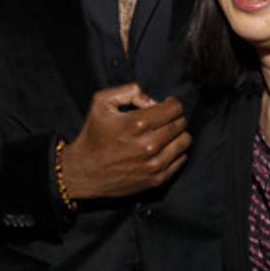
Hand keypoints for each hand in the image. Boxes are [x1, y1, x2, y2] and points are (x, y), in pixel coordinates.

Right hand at [62, 83, 191, 199]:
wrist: (85, 171)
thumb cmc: (93, 135)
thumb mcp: (101, 102)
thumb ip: (128, 91)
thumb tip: (151, 99)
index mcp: (136, 124)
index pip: (174, 108)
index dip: (171, 103)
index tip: (166, 104)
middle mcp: (148, 145)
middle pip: (181, 123)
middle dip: (174, 117)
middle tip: (163, 119)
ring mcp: (154, 164)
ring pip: (185, 141)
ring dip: (177, 134)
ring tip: (164, 134)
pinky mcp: (156, 179)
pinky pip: (181, 160)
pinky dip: (175, 152)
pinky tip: (162, 149)